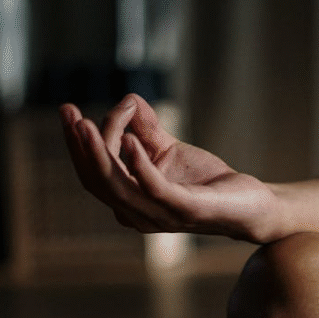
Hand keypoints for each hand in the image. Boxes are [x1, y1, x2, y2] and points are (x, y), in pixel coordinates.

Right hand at [60, 94, 280, 242]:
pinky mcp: (185, 210)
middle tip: (69, 114)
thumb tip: (128, 100)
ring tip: (87, 124)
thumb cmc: (209, 183)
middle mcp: (138, 215)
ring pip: (117, 187)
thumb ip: (147, 129)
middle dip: (79, 147)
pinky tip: (129, 140)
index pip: (92, 175)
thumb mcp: (170, 149)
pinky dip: (139, 163)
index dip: (76, 145)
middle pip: (97, 182)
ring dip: (99, 153)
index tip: (67, 111)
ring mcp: (160, 217)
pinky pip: (153, 188)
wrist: (251, 205)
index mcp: (130, 202)